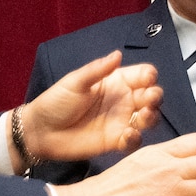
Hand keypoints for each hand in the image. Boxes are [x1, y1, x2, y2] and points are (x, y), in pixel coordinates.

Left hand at [16, 51, 162, 166]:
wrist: (40, 131)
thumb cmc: (56, 102)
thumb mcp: (75, 82)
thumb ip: (98, 70)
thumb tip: (118, 54)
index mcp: (116, 81)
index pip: (142, 75)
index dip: (149, 76)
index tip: (147, 79)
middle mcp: (123, 100)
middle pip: (151, 96)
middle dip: (155, 96)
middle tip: (148, 99)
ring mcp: (121, 121)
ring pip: (148, 118)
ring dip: (152, 117)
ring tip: (143, 116)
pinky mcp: (116, 141)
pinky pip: (134, 141)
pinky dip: (135, 138)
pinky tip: (127, 135)